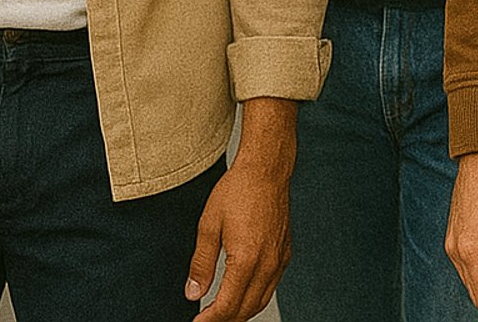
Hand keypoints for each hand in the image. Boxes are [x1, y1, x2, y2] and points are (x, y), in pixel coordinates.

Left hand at [187, 99, 296, 320]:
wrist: (266, 170)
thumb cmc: (238, 191)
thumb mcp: (208, 226)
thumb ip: (200, 264)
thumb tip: (192, 293)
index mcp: (247, 260)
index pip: (227, 307)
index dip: (209, 321)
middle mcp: (267, 264)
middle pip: (245, 310)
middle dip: (224, 320)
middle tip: (205, 321)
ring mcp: (279, 259)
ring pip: (261, 301)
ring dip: (240, 313)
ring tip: (220, 314)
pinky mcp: (285, 253)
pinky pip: (271, 286)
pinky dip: (255, 297)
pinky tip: (241, 293)